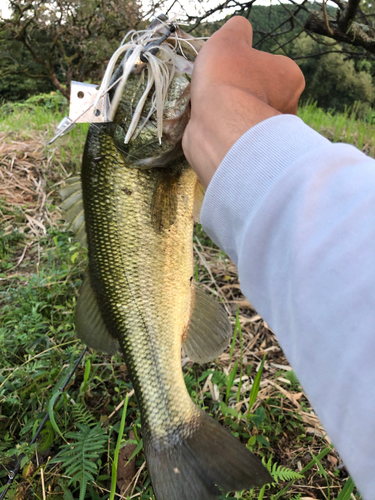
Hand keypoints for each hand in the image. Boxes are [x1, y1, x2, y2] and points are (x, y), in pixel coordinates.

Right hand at [182, 16, 304, 187]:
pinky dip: (228, 135)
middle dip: (242, 96)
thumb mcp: (228, 40)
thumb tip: (240, 28)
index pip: (270, 68)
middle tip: (220, 94)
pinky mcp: (257, 156)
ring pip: (250, 120)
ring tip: (213, 113)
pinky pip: (241, 140)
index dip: (245, 68)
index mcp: (291, 78)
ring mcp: (273, 135)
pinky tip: (215, 131)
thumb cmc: (226, 80)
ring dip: (233, 117)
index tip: (228, 72)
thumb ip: (237, 29)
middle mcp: (289, 108)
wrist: (219, 128)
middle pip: (261, 96)